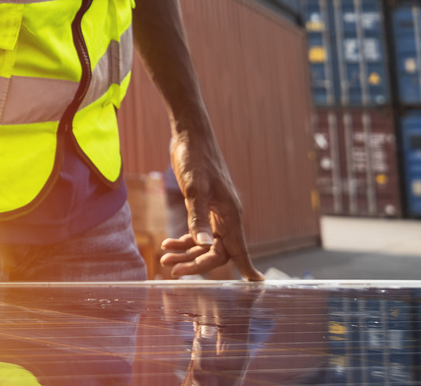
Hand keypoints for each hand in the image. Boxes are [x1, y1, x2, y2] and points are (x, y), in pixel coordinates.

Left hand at [159, 128, 260, 280]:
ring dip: (186, 252)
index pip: (238, 249)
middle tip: (171, 269)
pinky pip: (199, 230)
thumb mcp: (194, 189)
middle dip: (196, 263)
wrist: (190, 135)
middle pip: (217, 251)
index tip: (255, 285)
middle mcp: (226, 216)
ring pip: (206, 242)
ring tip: (164, 260)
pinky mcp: (204, 205)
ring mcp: (216, 211)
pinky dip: (185, 239)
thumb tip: (204, 246)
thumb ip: (198, 218)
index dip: (247, 268)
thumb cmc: (195, 159)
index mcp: (230, 214)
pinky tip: (168, 243)